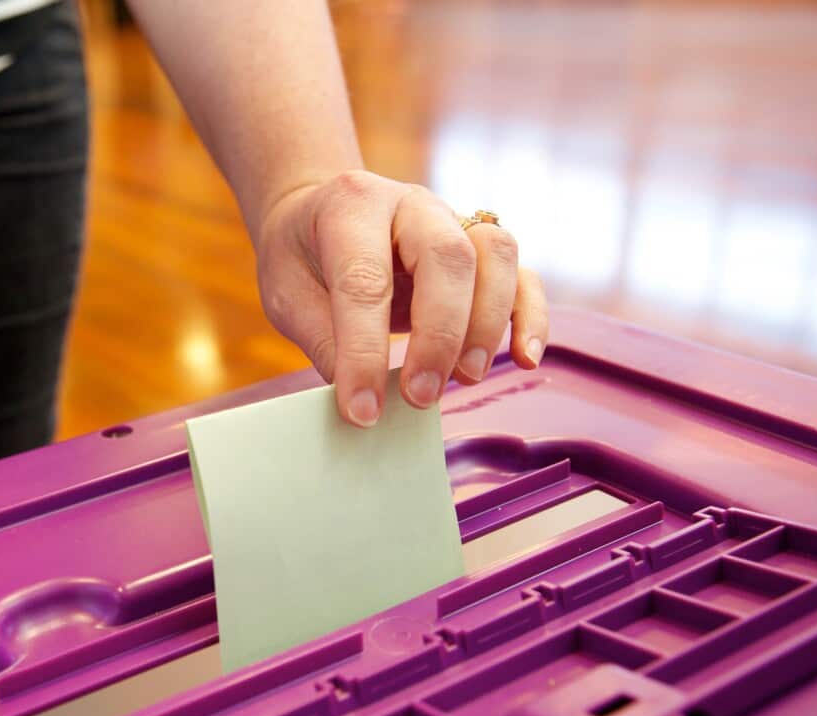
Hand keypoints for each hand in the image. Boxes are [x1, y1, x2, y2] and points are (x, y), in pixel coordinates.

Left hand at [255, 171, 548, 425]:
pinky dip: (530, 317)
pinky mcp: (481, 249)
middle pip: (448, 256)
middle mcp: (411, 203)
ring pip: (496, 255)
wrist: (316, 215)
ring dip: (487, 324)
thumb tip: (366, 403)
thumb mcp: (286, 295)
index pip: (365, 280)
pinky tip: (526, 358)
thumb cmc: (300, 256)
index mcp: (351, 204)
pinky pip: (522, 275)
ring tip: (463, 379)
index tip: (362, 410)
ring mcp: (454, 219)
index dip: (364, 351)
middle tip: (421, 395)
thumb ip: (325, 341)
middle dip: (440, 334)